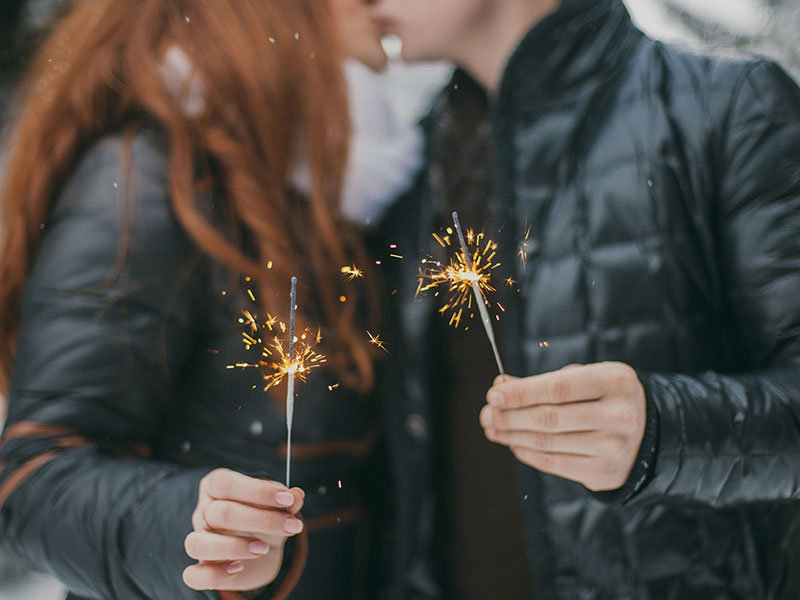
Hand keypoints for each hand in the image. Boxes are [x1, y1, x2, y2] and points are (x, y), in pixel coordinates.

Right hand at [182, 469, 304, 590]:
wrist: (264, 548)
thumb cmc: (266, 518)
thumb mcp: (279, 506)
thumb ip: (288, 500)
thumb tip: (296, 496)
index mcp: (216, 487)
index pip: (226, 484)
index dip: (258, 491)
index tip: (287, 499)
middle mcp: (203, 512)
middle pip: (220, 513)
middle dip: (262, 520)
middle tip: (292, 526)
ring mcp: (199, 541)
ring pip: (197, 544)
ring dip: (235, 547)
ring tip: (264, 548)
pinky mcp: (202, 569)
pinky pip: (194, 576)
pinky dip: (216, 574)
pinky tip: (239, 567)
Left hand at [480, 362, 645, 491]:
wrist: (646, 432)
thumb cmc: (603, 397)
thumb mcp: (583, 378)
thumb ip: (543, 382)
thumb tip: (500, 387)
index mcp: (616, 381)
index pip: (559, 388)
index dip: (522, 392)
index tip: (493, 394)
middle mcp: (619, 415)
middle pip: (549, 418)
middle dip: (510, 416)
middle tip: (486, 414)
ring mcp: (614, 447)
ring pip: (548, 442)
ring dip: (512, 435)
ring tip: (492, 427)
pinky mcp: (605, 473)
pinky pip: (554, 463)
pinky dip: (527, 452)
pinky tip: (512, 442)